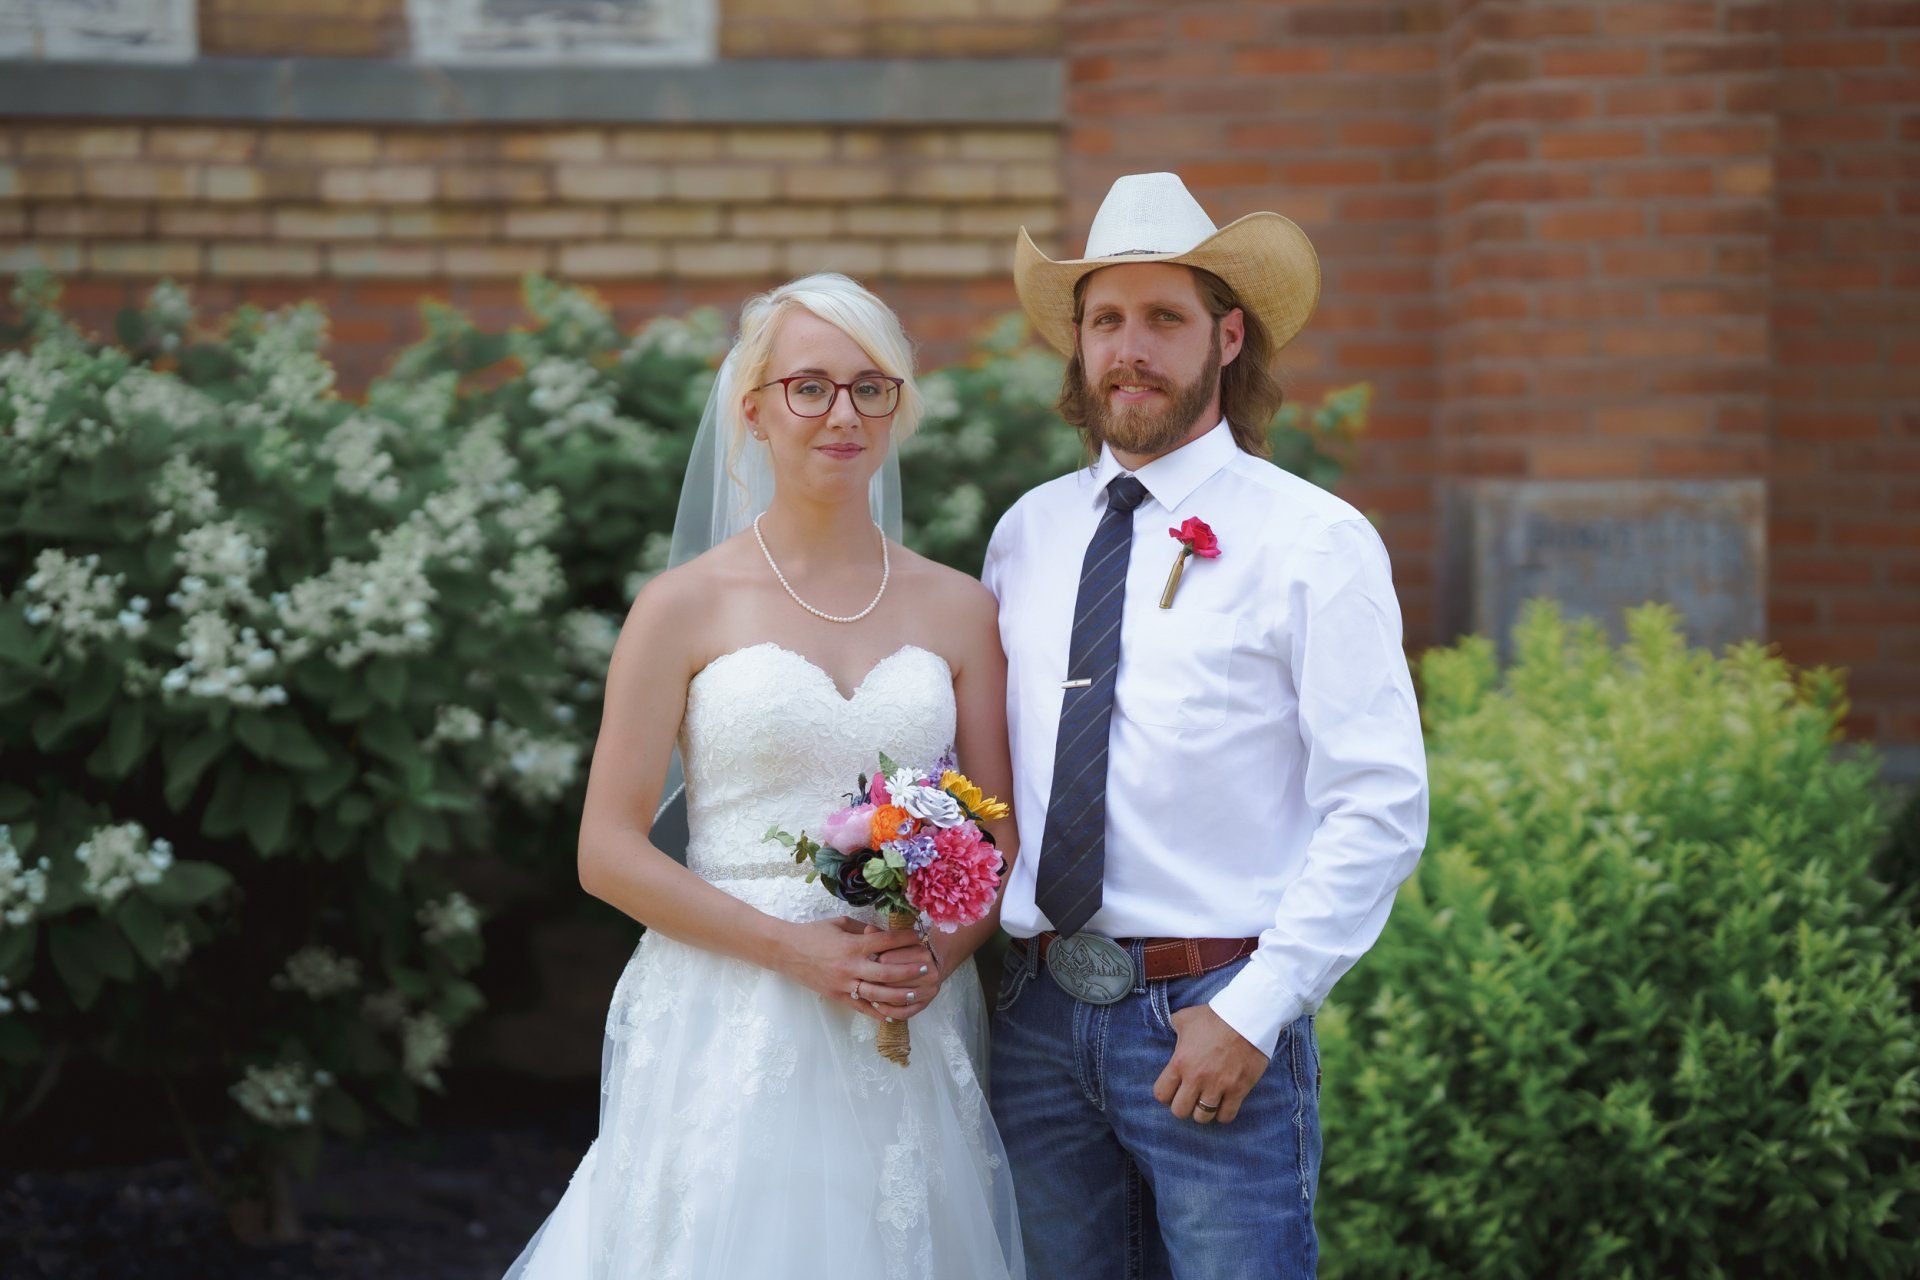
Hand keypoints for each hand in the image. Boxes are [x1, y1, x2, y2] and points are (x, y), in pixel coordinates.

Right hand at [778, 917, 927, 1023]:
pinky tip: (894, 1014)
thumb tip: (883, 933)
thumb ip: (862, 928)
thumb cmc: (813, 933)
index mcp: (852, 945)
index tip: (919, 936)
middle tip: (925, 967)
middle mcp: (850, 967)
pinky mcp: (837, 997)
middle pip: (887, 973)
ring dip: (900, 994)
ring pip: (878, 994)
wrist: (786, 951)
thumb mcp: (839, 924)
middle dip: (909, 970)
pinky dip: (879, 1012)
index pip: (885, 942)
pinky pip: (862, 1007)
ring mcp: (844, 985)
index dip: (905, 939)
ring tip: (916, 993)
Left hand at [868, 930, 945, 1019]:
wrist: (935, 963)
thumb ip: (883, 935)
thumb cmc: (910, 950)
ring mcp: (929, 989)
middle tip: (860, 980)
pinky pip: (904, 1012)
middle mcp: (929, 971)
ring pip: (897, 998)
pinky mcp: (926, 1004)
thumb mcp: (898, 940)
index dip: (874, 962)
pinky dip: (889, 1011)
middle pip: (892, 980)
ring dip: (879, 998)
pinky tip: (877, 1006)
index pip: (889, 959)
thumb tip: (868, 929)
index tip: (864, 962)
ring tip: (865, 994)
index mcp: (921, 952)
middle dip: (874, 981)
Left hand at [1152, 1003, 1268, 1124]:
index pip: (1161, 1094)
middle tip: (1190, 1098)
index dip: (1165, 1095)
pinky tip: (1223, 1104)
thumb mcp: (1185, 1018)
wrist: (1246, 1017)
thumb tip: (1170, 1028)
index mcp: (1179, 1062)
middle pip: (1179, 1111)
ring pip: (1202, 1118)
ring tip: (1206, 1102)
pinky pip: (1226, 1116)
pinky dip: (1223, 1114)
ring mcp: (1218, 1086)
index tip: (1173, 1090)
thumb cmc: (1214, 1016)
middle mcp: (1196, 1078)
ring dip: (1202, 1112)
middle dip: (1183, 1107)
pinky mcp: (1238, 1090)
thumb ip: (1173, 1026)